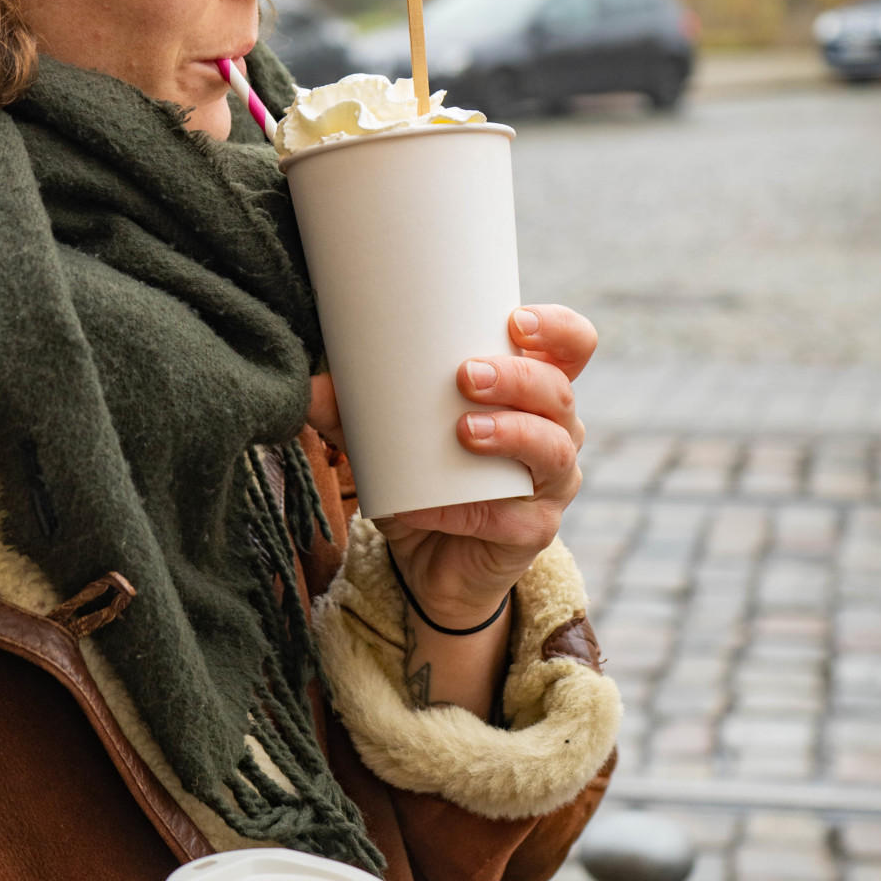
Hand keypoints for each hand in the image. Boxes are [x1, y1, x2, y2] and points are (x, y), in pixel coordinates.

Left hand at [307, 305, 594, 718]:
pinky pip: (508, 519)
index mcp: (534, 391)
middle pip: (559, 392)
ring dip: (511, 433)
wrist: (431, 560)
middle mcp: (557, 432)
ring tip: (464, 430)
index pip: (572, 346)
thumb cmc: (424, 475)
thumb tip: (308, 385)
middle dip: (517, 378)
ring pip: (552, 450)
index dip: (556, 329)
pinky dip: (461, 510)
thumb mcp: (390, 434)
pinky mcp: (533, 532)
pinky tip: (424, 506)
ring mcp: (551, 484)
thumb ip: (353, 408)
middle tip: (465, 374)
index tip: (513, 321)